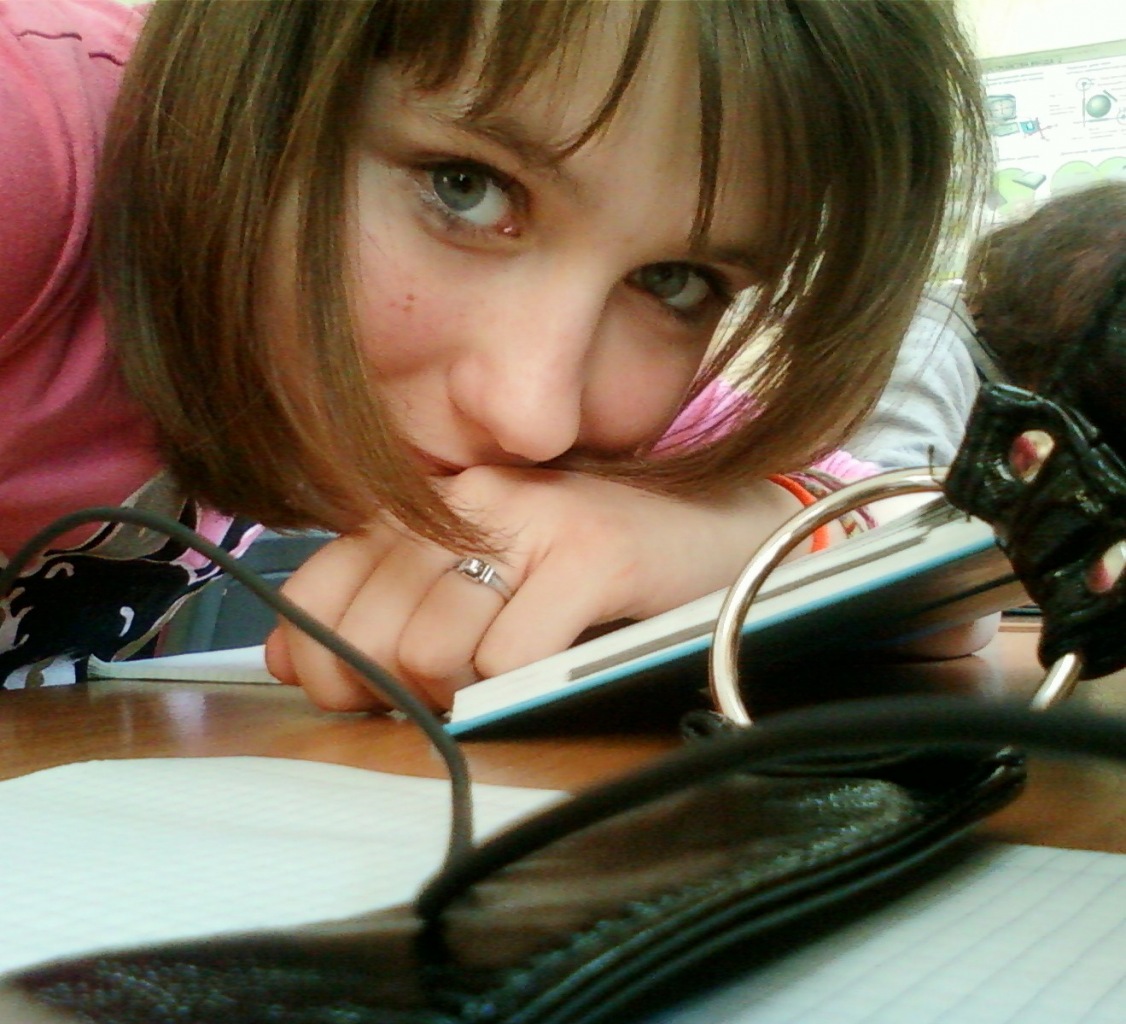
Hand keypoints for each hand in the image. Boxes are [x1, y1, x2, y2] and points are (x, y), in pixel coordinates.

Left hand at [264, 466, 803, 711]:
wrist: (707, 529)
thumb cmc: (579, 569)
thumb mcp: (469, 580)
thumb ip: (379, 610)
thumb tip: (286, 659)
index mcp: (422, 506)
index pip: (316, 591)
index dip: (325, 664)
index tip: (369, 693)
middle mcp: (461, 500)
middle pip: (371, 639)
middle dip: (402, 694)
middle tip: (456, 692)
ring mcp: (528, 519)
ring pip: (431, 653)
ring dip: (466, 695)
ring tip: (511, 674)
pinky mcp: (590, 551)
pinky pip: (509, 660)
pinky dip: (523, 686)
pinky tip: (556, 657)